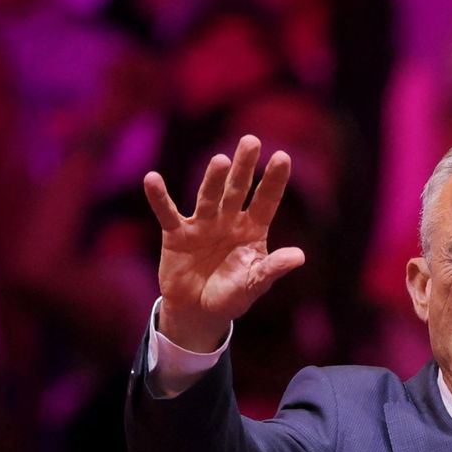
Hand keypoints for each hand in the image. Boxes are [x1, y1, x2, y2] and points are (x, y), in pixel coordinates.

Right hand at [143, 135, 304, 350]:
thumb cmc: (232, 295)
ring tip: (221, 160)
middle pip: (238, 190)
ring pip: (209, 197)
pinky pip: (168, 213)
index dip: (274, 180)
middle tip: (251, 140)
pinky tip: (152, 179)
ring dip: (213, 180)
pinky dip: (159, 198)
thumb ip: (273, 268)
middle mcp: (228, 220)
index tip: (283, 156)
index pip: (266, 201)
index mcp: (253, 230)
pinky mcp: (177, 234)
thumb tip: (300, 256)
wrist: (200, 311)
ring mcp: (202, 224)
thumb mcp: (255, 283)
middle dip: (245, 167)